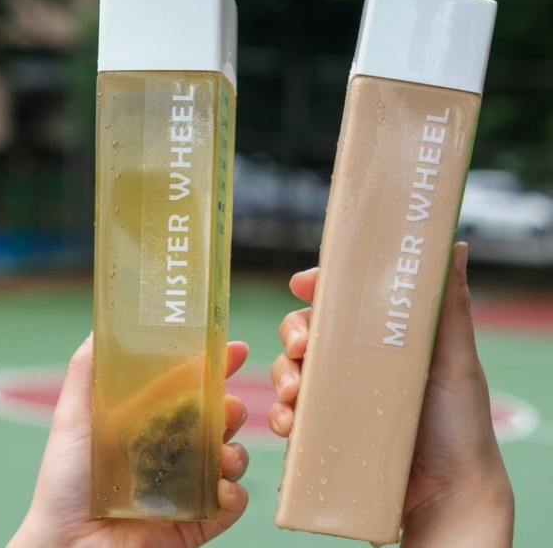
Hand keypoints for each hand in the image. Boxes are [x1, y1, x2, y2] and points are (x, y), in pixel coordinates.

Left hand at [8, 335, 248, 547]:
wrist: (67, 545)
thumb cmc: (65, 480)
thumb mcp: (74, 416)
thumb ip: (87, 371)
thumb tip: (98, 328)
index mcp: (158, 422)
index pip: (196, 387)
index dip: (219, 366)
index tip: (235, 348)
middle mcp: (178, 450)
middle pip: (223, 419)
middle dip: (235, 408)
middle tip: (228, 407)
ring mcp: (190, 486)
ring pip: (234, 457)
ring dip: (237, 452)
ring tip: (222, 457)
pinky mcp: (198, 520)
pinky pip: (231, 503)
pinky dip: (233, 495)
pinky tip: (218, 492)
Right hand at [269, 242, 513, 546]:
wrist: (449, 497)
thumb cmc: (459, 425)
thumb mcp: (455, 359)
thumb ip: (449, 306)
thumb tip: (455, 245)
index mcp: (382, 340)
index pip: (343, 302)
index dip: (319, 288)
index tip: (302, 283)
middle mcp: (357, 365)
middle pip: (309, 332)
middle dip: (294, 332)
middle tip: (299, 346)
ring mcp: (339, 398)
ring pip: (293, 371)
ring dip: (283, 375)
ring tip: (294, 393)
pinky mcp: (326, 431)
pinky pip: (291, 415)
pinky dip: (282, 415)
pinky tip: (290, 424)